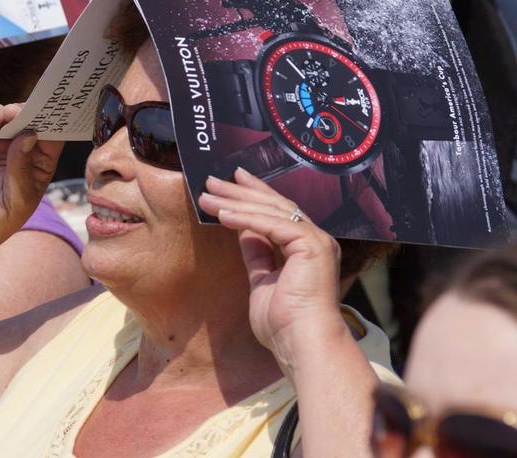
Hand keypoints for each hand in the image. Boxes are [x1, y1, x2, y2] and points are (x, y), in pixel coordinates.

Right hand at [0, 103, 62, 251]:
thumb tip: (29, 135)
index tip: (51, 112)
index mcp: (35, 163)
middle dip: (22, 112)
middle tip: (16, 112)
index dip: (51, 122)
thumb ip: (22, 170)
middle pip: (23, 119)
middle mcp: (13, 149)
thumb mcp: (16, 203)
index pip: (50, 137)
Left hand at [198, 169, 344, 373]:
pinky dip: (245, 218)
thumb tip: (244, 231)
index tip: (232, 181)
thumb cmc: (285, 324)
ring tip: (207, 195)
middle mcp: (316, 240)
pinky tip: (222, 214)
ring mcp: (317, 241)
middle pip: (274, 205)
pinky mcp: (311, 245)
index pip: (278, 212)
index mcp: (307, 248)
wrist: (303, 344)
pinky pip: (271, 225)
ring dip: (235, 201)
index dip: (254, 194)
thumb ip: (257, 254)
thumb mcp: (262, 281)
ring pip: (271, 211)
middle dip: (241, 191)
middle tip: (212, 179)